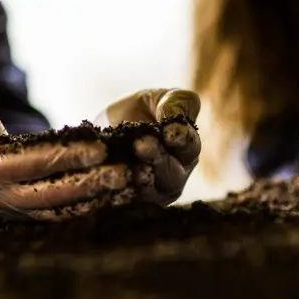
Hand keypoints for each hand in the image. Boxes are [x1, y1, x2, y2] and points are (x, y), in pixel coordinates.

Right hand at [0, 86, 120, 219]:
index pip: (26, 162)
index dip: (63, 155)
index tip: (98, 145)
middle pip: (51, 192)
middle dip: (91, 182)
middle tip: (128, 169)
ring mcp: (12, 210)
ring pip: (60, 209)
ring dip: (98, 198)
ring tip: (134, 182)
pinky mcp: (26, 214)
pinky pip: (62, 214)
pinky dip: (92, 205)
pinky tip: (121, 194)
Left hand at [94, 88, 201, 204]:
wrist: (108, 127)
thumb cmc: (144, 108)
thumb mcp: (161, 97)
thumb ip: (175, 104)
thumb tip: (175, 123)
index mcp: (187, 149)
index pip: (190, 146)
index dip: (181, 139)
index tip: (168, 132)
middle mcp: (176, 174)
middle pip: (172, 173)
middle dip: (157, 158)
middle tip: (141, 145)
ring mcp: (154, 191)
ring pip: (151, 190)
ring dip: (139, 177)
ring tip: (126, 165)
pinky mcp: (131, 201)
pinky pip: (127, 199)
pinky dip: (119, 190)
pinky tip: (110, 178)